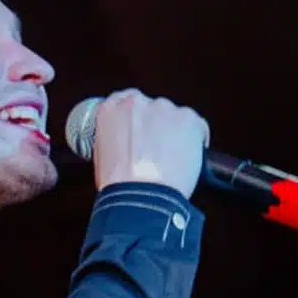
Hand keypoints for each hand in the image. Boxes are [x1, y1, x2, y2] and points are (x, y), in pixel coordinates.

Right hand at [93, 89, 209, 198]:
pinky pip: (196, 126)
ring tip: (172, 158)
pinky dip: (196, 140)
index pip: (124, 102)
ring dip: (174, 132)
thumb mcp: (101, 158)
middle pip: (151, 108)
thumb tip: (124, 146)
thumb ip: (113, 141)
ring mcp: (163, 108)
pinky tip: (189, 158)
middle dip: (155, 126)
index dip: (135, 118)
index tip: (139, 130)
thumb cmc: (118, 185)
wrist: (140, 195)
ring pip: (174, 116)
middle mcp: (136, 102)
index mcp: (109, 110)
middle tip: (155, 150)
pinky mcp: (188, 118)